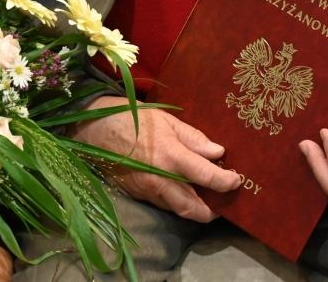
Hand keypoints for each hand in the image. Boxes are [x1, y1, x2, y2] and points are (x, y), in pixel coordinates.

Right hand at [74, 95, 241, 222]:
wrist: (91, 127)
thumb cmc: (129, 116)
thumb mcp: (164, 119)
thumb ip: (192, 137)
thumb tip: (217, 152)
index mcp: (171, 156)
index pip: (208, 177)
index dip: (227, 181)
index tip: (237, 179)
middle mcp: (161, 180)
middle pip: (195, 209)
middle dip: (213, 211)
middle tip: (222, 199)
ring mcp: (147, 190)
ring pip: (179, 211)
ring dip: (195, 208)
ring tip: (205, 196)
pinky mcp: (137, 194)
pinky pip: (163, 204)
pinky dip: (177, 202)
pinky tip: (181, 190)